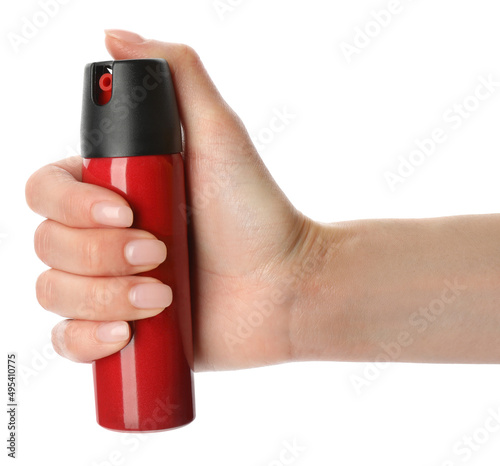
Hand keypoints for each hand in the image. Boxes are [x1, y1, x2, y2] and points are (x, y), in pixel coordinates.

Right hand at [26, 30, 321, 370]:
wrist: (284, 285)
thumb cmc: (254, 213)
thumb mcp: (220, 133)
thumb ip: (177, 75)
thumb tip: (116, 37)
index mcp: (113, 191)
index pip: (46, 191)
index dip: (71, 205)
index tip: (126, 212)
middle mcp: (104, 237)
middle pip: (47, 243)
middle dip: (100, 254)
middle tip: (160, 255)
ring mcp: (109, 285)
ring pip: (54, 292)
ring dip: (101, 296)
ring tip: (161, 296)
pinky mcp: (121, 330)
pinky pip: (66, 341)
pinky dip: (84, 340)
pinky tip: (125, 334)